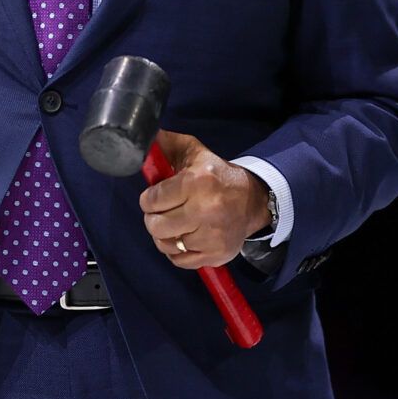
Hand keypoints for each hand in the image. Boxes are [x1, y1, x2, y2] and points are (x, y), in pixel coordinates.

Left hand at [138, 131, 270, 271]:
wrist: (252, 201)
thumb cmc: (217, 176)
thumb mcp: (195, 153)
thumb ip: (169, 144)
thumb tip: (145, 137)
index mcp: (197, 182)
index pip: (153, 200)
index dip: (148, 200)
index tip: (153, 198)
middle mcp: (205, 210)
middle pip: (156, 226)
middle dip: (153, 218)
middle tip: (160, 213)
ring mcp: (212, 236)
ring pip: (166, 245)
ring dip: (164, 236)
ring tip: (172, 225)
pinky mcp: (217, 254)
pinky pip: (180, 261)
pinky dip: (176, 252)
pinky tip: (182, 238)